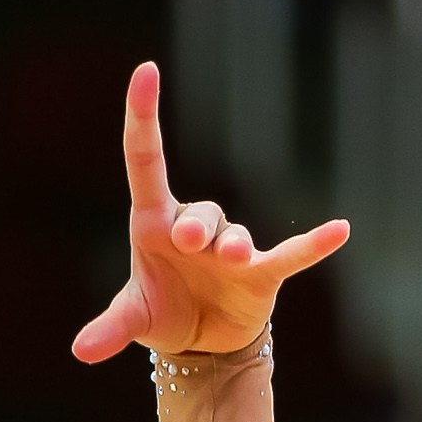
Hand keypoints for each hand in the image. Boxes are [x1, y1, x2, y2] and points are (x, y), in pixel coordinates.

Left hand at [74, 61, 347, 365]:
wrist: (201, 345)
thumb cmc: (164, 312)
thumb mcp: (134, 320)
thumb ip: (111, 327)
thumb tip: (81, 350)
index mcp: (154, 224)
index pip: (145, 159)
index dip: (143, 116)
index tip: (146, 71)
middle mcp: (193, 228)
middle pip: (198, 212)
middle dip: (195, 225)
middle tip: (187, 240)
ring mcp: (230, 249)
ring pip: (233, 235)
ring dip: (232, 245)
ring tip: (233, 257)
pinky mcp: (261, 273)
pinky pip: (291, 254)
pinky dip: (313, 246)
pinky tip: (340, 231)